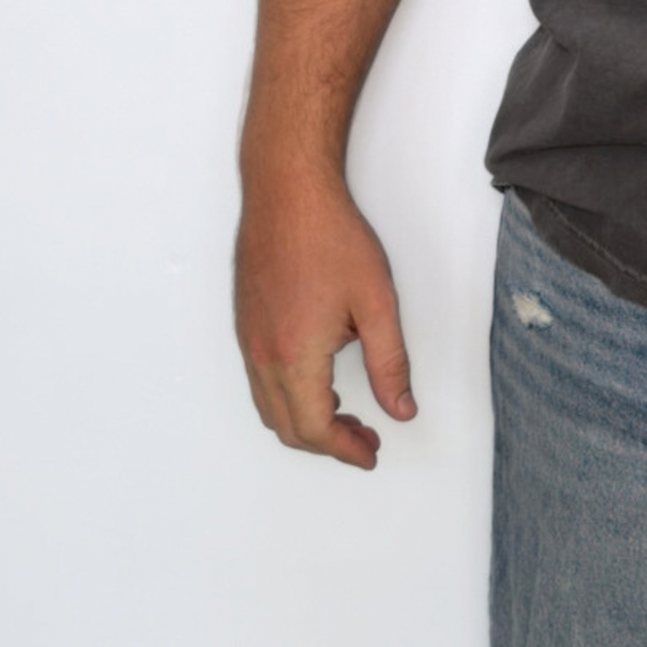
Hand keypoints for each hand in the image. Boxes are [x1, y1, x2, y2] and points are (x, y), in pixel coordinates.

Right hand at [233, 173, 415, 469]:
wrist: (286, 193)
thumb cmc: (329, 237)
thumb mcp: (376, 303)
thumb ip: (390, 363)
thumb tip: (401, 409)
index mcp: (295, 356)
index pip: (315, 428)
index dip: (345, 450)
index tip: (371, 453)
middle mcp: (263, 355)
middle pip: (288, 426)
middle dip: (327, 442)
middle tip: (366, 439)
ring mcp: (249, 340)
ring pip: (269, 406)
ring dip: (305, 422)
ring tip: (346, 416)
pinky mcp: (246, 324)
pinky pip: (260, 381)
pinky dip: (288, 398)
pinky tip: (318, 383)